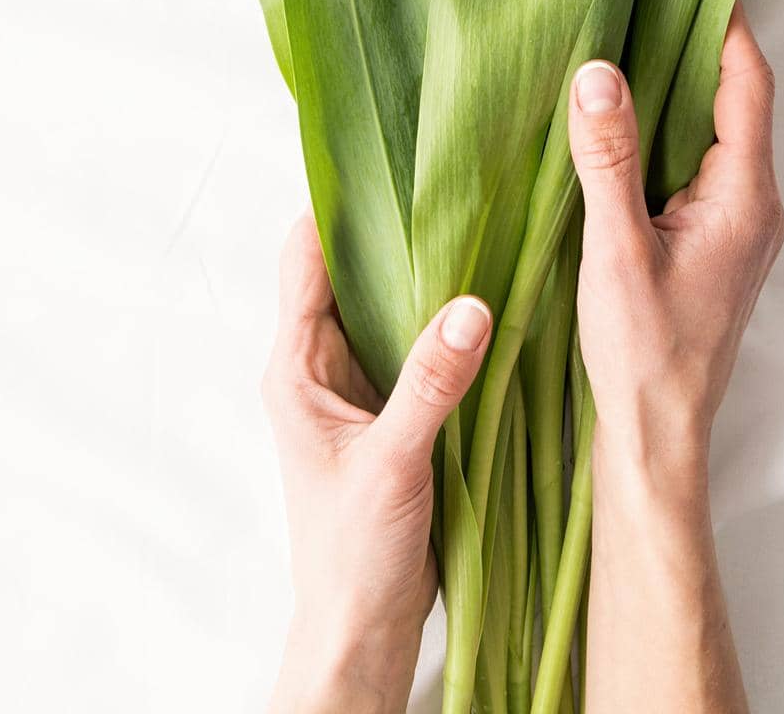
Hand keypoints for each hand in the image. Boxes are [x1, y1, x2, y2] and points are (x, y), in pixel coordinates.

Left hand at [263, 217, 491, 713]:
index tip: (387, 155)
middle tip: (451, 177)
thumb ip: (430, 382)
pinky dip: (444, 315)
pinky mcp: (394, 405)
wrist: (364, 627)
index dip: (339, 204)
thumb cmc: (352, 554)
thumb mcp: (393, 461)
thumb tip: (471, 306)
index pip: (306, 258)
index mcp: (297, 366)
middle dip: (395, 226)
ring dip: (425, 271)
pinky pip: (416, 340)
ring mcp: (359, 383)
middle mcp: (322, 364)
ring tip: (477, 220)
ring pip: (388, 302)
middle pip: (352, 268)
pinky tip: (486, 294)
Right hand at [569, 2, 783, 712]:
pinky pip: (699, 163)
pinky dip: (668, 130)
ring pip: (716, 133)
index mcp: (745, 197)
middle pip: (737, 101)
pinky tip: (622, 122)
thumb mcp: (616, 249)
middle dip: (697, 46)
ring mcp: (737, 225)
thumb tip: (598, 72)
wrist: (658, 435)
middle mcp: (754, 204)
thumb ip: (608, 159)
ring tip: (628, 41)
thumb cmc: (643, 352)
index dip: (726, 26)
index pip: (748, 86)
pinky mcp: (714, 242)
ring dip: (679, 89)